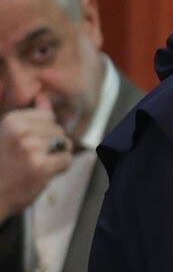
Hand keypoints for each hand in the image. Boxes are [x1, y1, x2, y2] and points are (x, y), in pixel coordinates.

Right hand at [0, 95, 75, 215]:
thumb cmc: (2, 166)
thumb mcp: (9, 135)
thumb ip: (29, 117)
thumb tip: (44, 97)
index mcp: (11, 121)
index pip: (48, 117)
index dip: (44, 133)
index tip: (28, 146)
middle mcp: (20, 132)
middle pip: (58, 131)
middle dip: (51, 146)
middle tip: (31, 160)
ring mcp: (31, 148)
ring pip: (65, 144)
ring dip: (56, 157)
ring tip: (36, 166)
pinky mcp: (40, 166)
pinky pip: (66, 160)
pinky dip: (59, 169)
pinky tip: (42, 174)